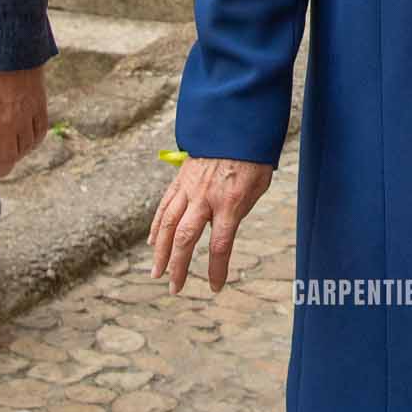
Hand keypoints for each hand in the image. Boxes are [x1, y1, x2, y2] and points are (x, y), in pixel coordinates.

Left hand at [0, 66, 48, 188]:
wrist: (8, 43)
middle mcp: (7, 124)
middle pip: (7, 159)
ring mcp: (26, 116)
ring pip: (24, 149)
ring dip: (15, 157)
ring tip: (9, 158)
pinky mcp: (39, 106)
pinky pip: (38, 133)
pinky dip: (32, 143)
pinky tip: (26, 143)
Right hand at [149, 156, 273, 292]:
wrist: (236, 123)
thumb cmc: (253, 157)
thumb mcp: (258, 186)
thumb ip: (239, 210)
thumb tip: (223, 229)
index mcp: (230, 202)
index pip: (220, 245)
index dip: (216, 269)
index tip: (215, 287)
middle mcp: (205, 197)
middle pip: (185, 238)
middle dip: (177, 267)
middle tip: (174, 288)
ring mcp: (189, 187)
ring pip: (168, 224)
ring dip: (160, 251)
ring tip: (156, 272)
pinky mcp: (180, 179)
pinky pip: (165, 205)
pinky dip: (157, 226)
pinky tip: (153, 242)